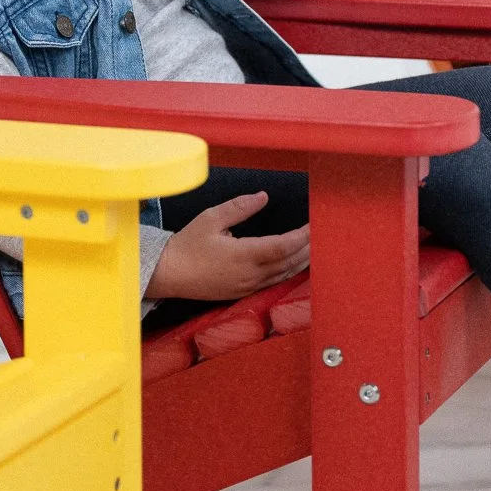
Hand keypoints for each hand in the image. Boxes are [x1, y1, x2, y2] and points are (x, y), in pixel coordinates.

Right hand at [143, 191, 309, 301]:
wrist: (167, 274)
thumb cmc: (186, 245)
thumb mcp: (210, 219)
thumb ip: (239, 208)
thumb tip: (263, 196)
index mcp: (243, 255)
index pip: (283, 247)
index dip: (302, 236)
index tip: (315, 223)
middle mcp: (249, 275)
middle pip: (289, 262)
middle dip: (308, 247)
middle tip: (323, 232)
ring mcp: (247, 287)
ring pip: (284, 275)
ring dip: (301, 261)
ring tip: (316, 247)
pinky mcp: (242, 293)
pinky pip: (273, 283)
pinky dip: (288, 272)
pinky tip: (294, 265)